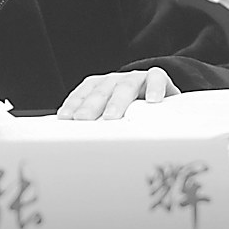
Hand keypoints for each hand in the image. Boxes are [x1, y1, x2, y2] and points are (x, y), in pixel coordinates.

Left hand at [56, 67, 180, 119]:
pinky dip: (154, 88)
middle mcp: (116, 80)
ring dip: (117, 101)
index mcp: (101, 87)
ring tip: (111, 116)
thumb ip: (98, 125)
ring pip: (125, 85)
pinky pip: (156, 78)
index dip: (74, 104)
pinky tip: (152, 101)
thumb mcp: (113, 116)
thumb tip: (80, 150)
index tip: (65, 118)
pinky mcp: (158, 78)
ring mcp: (136, 78)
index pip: (84, 93)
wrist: (162, 94)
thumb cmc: (133, 110)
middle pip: (101, 90)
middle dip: (90, 105)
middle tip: (82, 119)